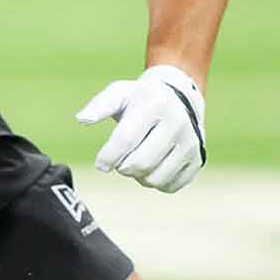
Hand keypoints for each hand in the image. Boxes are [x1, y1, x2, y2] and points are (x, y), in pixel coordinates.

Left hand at [76, 64, 205, 192]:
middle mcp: (178, 124)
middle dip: (122, 167)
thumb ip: (98, 106)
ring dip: (138, 176)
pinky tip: (152, 165)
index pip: (126, 139)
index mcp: (155, 105)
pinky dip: (155, 182)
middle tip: (120, 159)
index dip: (108, 157)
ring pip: (154, 179)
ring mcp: (191, 143)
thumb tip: (81, 119)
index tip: (101, 164)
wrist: (179, 98)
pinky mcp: (197, 160)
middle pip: (140, 164)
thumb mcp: (119, 93)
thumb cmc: (140, 99)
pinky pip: (169, 186)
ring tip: (136, 160)